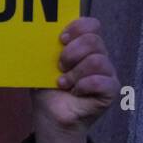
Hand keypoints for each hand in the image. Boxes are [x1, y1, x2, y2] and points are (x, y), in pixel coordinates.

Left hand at [30, 18, 119, 142]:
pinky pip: (103, 81)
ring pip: (97, 61)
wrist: (49, 117)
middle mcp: (98, 57)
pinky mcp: (110, 91)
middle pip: (93, 40)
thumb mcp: (41, 65)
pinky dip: (84, 86)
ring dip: (74, 73)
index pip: (92, 25)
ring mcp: (107, 74)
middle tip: (59, 67)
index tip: (60, 39)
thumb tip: (32, 33)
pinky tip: (75, 92)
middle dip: (71, 52)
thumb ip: (43, 49)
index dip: (77, 28)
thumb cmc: (46, 89)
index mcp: (83, 47)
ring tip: (62, 83)